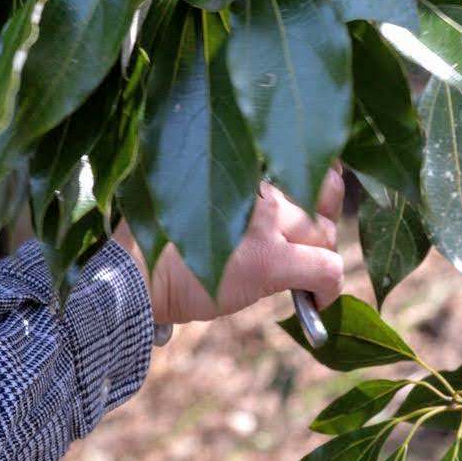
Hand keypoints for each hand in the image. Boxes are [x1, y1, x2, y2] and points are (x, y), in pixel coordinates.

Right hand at [117, 168, 343, 326]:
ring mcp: (266, 221)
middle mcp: (258, 184)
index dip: (314, 183)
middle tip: (310, 244)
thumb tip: (264, 216)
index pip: (300, 157)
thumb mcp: (192, 198)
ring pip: (326, 231)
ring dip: (322, 253)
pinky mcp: (269, 260)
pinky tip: (318, 303)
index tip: (311, 204)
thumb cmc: (152, 242)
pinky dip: (330, 287)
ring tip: (304, 276)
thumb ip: (230, 193)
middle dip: (325, 217)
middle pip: (323, 190)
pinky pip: (326, 267)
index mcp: (240, 163)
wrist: (131, 275)